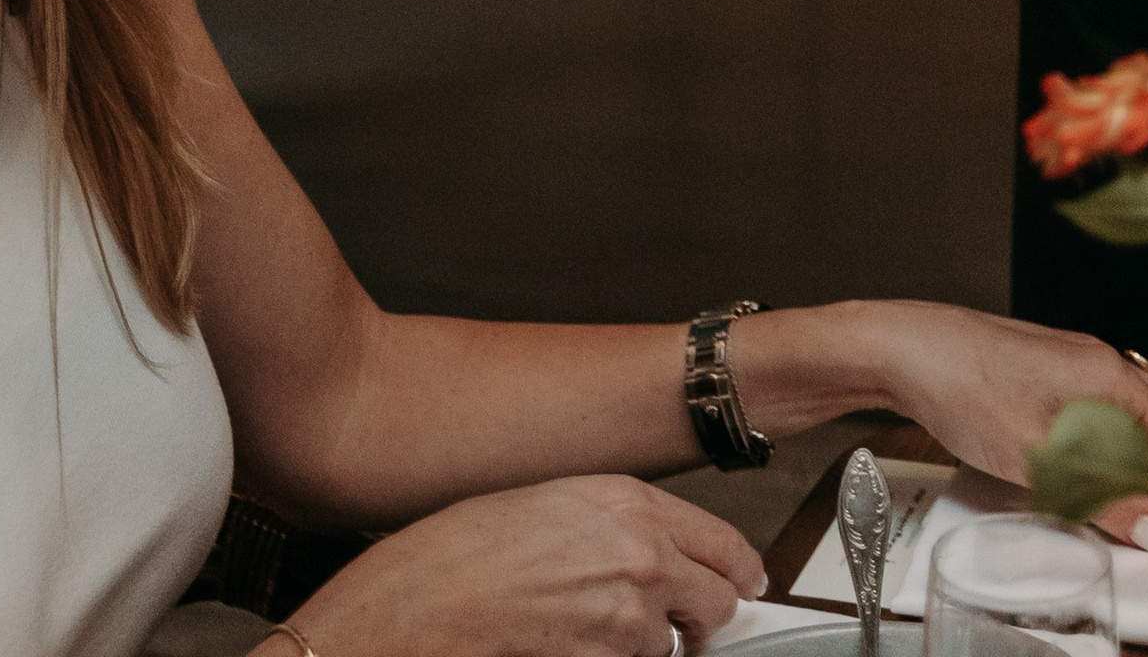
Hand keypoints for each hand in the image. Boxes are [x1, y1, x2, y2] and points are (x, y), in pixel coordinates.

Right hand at [301, 476, 765, 656]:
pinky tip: (565, 648)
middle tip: (677, 625)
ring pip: (667, 649)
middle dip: (702, 619)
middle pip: (718, 605)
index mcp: (627, 505)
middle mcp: (641, 560)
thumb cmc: (449, 560)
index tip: (743, 583)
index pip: (724, 543)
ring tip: (579, 633)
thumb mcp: (544, 508)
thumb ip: (611, 526)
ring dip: (641, 649)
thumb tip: (647, 548)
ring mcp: (627, 625)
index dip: (737, 570)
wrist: (404, 616)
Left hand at [840, 301, 1147, 545]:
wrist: (909, 352)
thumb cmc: (970, 391)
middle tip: (1123, 511)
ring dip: (1114, 458)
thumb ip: (1100, 497)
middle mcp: (1094, 360)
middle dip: (1146, 468)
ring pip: (1117, 415)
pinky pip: (1086, 409)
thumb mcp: (1038, 459)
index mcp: (1106, 371)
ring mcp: (1067, 363)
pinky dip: (1086, 444)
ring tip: (1087, 494)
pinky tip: (1057, 468)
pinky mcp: (1041, 372)